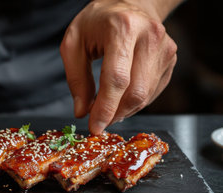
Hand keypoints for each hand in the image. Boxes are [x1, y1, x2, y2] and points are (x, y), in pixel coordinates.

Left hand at [60, 0, 178, 134]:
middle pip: (135, 92)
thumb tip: (82, 112)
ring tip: (106, 109)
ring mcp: (165, 48)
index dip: (105, 108)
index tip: (94, 127)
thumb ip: (76, 78)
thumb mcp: (74, 43)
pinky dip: (134, 103)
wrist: (128, 3)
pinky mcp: (170, 59)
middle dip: (114, 114)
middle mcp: (150, 37)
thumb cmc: (97, 22)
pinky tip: (120, 99)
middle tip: (98, 121)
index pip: (116, 78)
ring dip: (123, 111)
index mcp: (122, 29)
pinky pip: (152, 92)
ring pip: (145, 96)